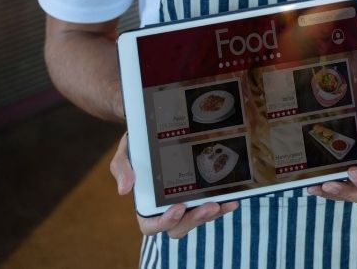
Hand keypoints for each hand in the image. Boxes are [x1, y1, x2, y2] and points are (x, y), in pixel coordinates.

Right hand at [111, 133, 238, 237]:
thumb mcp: (126, 153)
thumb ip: (122, 169)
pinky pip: (212, 206)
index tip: (178, 208)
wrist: (155, 131)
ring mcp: (185, 203)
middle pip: (180, 226)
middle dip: (195, 219)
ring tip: (225, 203)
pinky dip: (223, 205)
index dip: (164, 222)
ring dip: (212, 214)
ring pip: (198, 218)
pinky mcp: (200, 195)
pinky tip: (233, 198)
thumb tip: (124, 189)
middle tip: (210, 206)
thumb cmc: (138, 146)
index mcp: (145, 206)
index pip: (151, 225)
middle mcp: (166, 208)